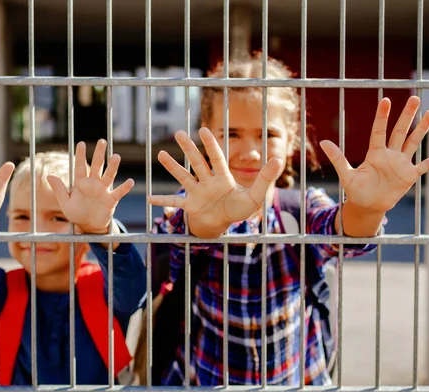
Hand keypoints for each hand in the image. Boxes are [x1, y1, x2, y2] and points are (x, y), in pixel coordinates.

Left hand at [47, 139, 133, 235]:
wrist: (88, 226)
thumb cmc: (76, 213)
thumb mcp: (65, 203)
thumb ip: (59, 189)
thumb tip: (49, 175)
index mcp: (81, 182)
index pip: (80, 166)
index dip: (80, 155)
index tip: (81, 143)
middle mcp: (93, 183)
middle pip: (97, 166)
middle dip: (99, 154)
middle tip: (102, 141)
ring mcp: (103, 190)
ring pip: (108, 175)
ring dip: (112, 166)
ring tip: (116, 156)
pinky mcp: (111, 200)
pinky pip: (118, 192)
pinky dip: (124, 187)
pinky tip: (130, 181)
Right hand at [147, 127, 283, 237]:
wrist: (224, 224)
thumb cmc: (239, 209)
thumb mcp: (255, 195)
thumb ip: (265, 178)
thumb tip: (279, 159)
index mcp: (222, 178)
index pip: (216, 158)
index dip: (210, 144)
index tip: (203, 130)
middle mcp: (207, 182)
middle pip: (197, 162)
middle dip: (188, 148)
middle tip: (179, 133)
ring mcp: (197, 193)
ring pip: (183, 177)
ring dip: (172, 167)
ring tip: (160, 154)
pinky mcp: (190, 206)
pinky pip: (175, 203)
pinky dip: (163, 201)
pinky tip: (149, 199)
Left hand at [320, 96, 428, 214]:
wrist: (367, 205)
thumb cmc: (356, 190)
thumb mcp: (346, 174)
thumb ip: (337, 158)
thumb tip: (323, 142)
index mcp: (374, 153)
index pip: (379, 131)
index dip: (382, 117)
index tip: (385, 101)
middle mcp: (389, 154)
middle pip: (400, 131)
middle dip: (407, 116)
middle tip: (414, 98)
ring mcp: (401, 164)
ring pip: (413, 142)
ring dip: (422, 129)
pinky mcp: (409, 175)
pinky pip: (426, 166)